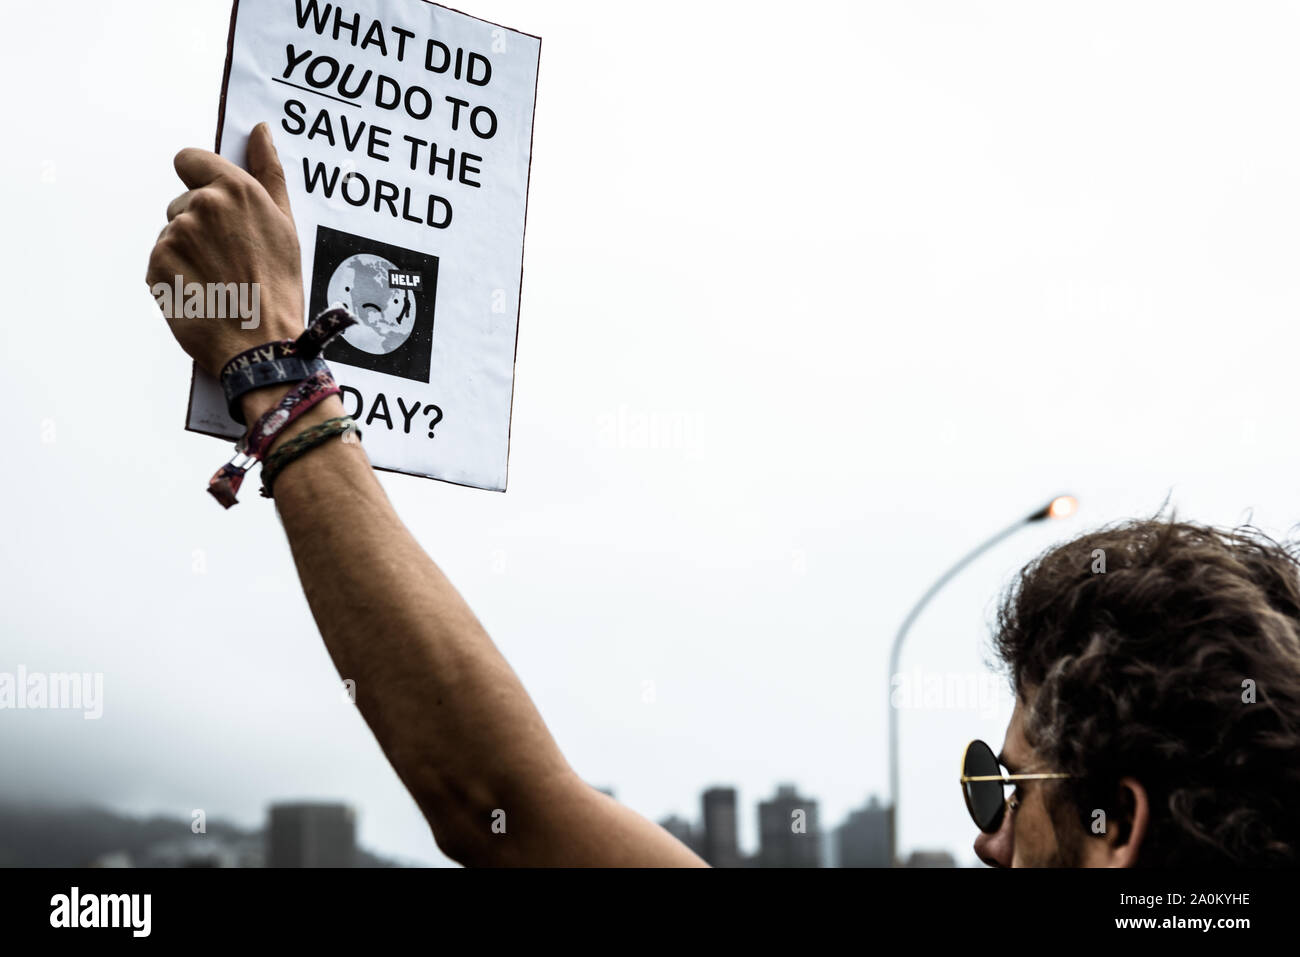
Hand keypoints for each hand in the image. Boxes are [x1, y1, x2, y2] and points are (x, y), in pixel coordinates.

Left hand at [147, 122, 303, 376]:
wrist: (260, 344)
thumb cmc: (279, 286)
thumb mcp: (285, 225)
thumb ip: (268, 172)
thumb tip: (260, 131)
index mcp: (234, 189)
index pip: (189, 159)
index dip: (201, 181)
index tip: (218, 209)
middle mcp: (201, 206)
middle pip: (182, 203)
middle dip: (200, 226)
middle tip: (230, 261)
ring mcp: (174, 235)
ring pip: (172, 234)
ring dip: (188, 254)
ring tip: (218, 282)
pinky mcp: (156, 264)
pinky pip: (160, 262)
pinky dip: (176, 277)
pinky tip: (202, 294)